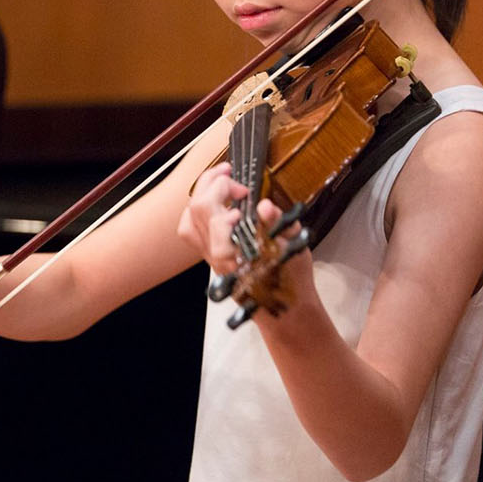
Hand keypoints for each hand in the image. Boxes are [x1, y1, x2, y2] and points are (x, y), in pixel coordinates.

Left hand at [181, 162, 314, 322]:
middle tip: (231, 173)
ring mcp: (209, 257)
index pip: (215, 216)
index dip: (226, 193)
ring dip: (202, 193)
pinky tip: (210, 201)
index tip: (246, 191)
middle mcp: (217, 256)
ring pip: (189, 218)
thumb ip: (279, 224)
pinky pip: (189, 230)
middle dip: (212, 184)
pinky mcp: (209, 256)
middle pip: (198, 211)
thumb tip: (265, 206)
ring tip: (219, 179)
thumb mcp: (293, 247)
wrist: (285, 307)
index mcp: (235, 254)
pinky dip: (195, 211)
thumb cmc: (290, 278)